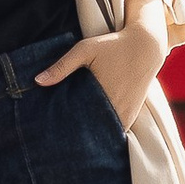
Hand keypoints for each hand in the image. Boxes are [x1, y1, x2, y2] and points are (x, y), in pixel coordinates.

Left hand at [36, 0, 170, 128]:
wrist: (147, 46)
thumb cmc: (113, 45)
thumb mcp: (85, 50)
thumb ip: (62, 66)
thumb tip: (37, 81)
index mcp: (103, 96)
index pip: (80, 123)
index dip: (67, 129)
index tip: (53, 132)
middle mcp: (117, 109)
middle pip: (93, 132)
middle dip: (78, 135)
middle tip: (60, 138)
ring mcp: (127, 113)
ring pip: (106, 132)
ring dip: (93, 134)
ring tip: (74, 136)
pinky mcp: (133, 113)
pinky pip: (117, 129)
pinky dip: (106, 130)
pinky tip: (93, 129)